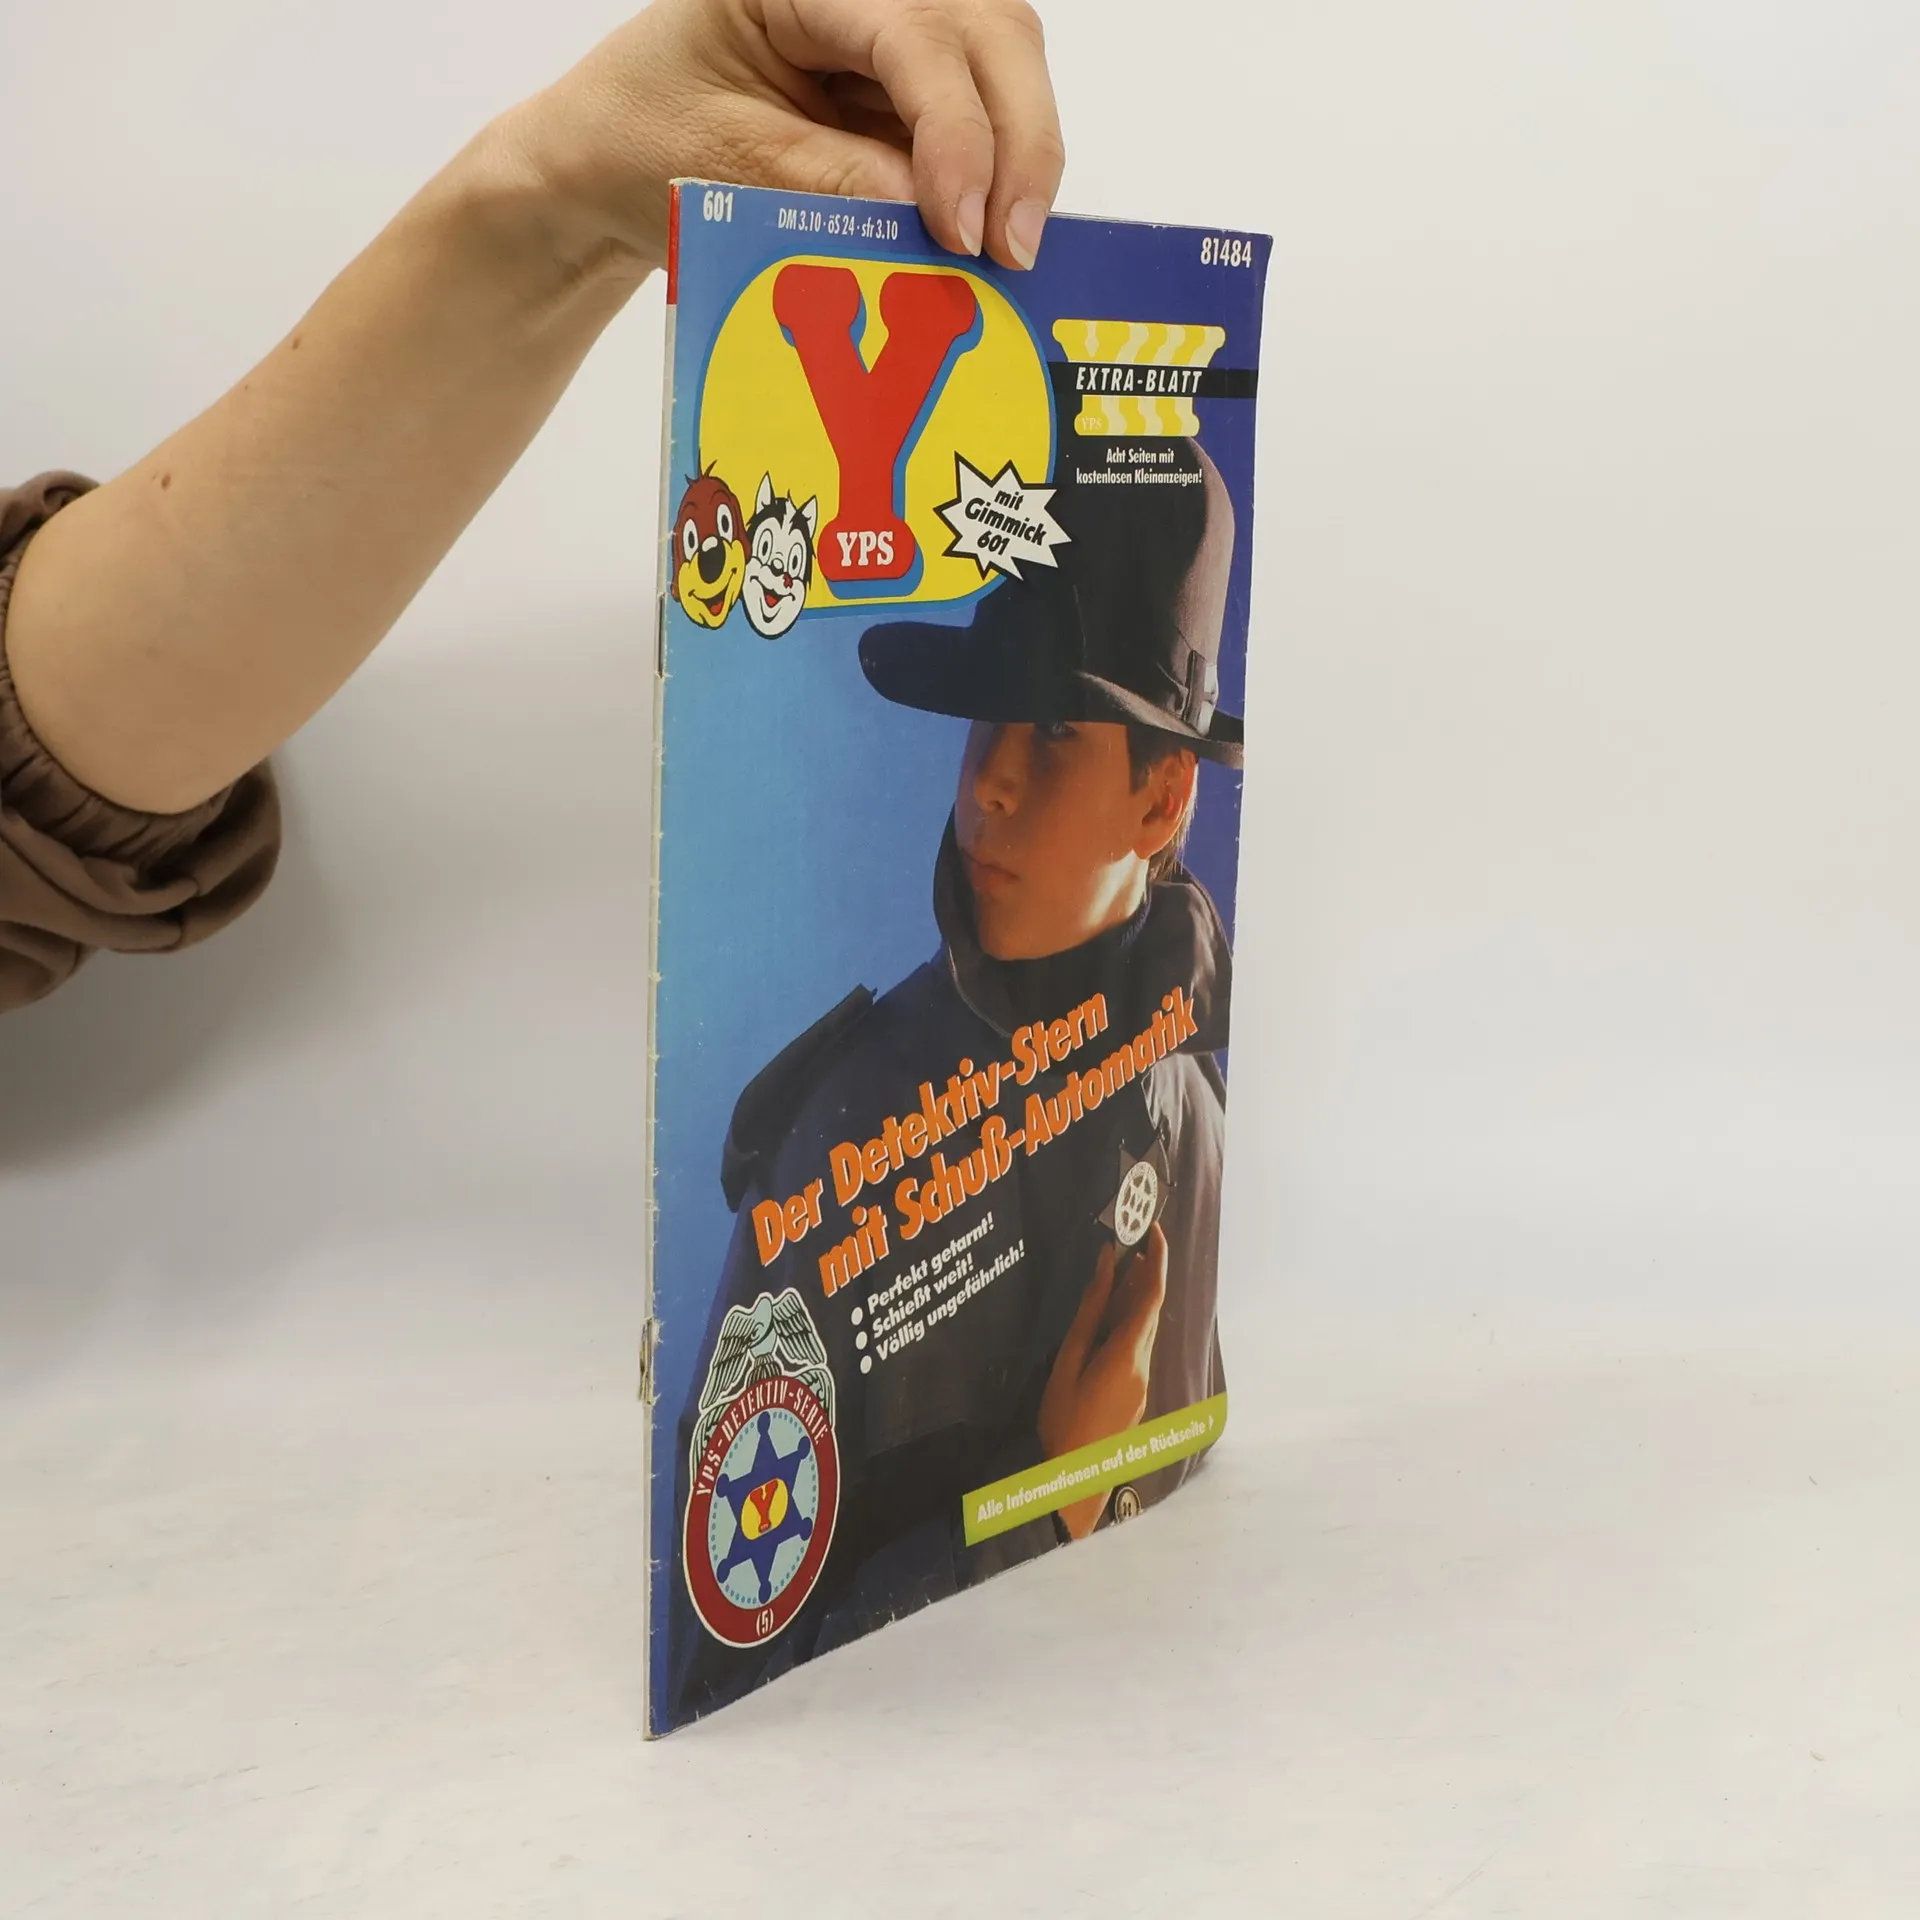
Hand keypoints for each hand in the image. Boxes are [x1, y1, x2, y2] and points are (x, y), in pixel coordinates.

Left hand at [509, 0, 1065, 274]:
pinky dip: (994, 182)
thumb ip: (833, 183)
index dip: (957, 131)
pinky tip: (988, 243)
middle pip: (992, 33)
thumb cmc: (641, 141)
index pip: (917, 34)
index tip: (963, 227)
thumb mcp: (725, 165)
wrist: (605, 163)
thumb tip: (940, 223)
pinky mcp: (905, 93)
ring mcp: (894, 36)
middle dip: (1019, 141)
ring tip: (1006, 257)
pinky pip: (980, 123)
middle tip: (1015, 250)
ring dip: (1019, 160)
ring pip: (1003, 71)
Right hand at [1037, 1223, 1168, 1539]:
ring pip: (1145, 1331)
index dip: (1157, 1260)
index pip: (1152, 1297)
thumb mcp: (1068, 1359)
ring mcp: (1143, 1384)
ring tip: (1117, 1272)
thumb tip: (1106, 1265)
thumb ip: (1089, 1312)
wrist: (1071, 1478)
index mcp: (1127, 1356)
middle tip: (1132, 1242)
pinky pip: (1137, 1349)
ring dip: (1136, 1300)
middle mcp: (1144, 1367)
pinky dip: (1128, 1325)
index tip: (1154, 1230)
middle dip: (1146, 1275)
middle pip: (1152, 1312)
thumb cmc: (1061, 1418)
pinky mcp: (1135, 1395)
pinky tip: (1109, 1319)